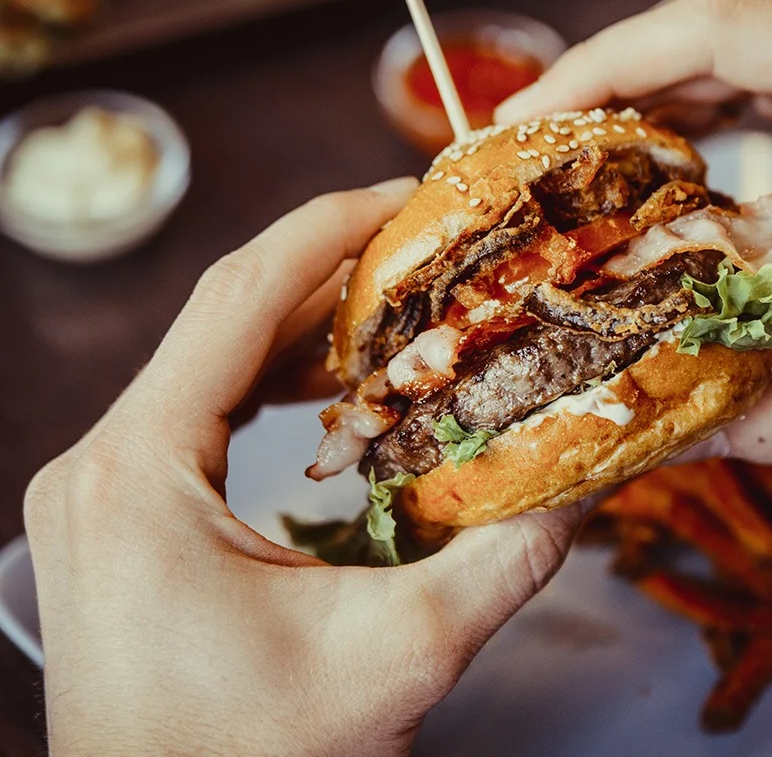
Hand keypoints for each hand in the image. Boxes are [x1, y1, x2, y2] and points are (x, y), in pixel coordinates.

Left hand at [24, 178, 586, 755]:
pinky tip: (332, 386)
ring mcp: (101, 492)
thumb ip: (505, 562)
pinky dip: (272, 383)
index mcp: (141, 472)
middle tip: (427, 246)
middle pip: (223, 320)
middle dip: (330, 273)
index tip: (408, 195)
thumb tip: (588, 483)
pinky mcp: (119, 519)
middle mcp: (102, 466)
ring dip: (303, 329)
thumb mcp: (398, 660)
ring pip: (209, 363)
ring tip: (398, 306)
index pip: (237, 299)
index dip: (329, 230)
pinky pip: (198, 414)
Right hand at [498, 0, 771, 458]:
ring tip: (557, 173)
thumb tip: (665, 445)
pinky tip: (636, 174)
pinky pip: (745, 81)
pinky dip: (682, 120)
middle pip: (695, 36)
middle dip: (596, 94)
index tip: (521, 126)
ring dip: (633, 106)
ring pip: (713, 55)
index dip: (599, 70)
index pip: (706, 33)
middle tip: (518, 165)